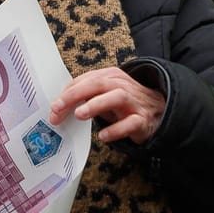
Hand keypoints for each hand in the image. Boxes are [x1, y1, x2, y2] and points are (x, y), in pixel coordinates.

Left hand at [49, 66, 166, 144]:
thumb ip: (85, 97)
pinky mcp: (143, 119)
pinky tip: (102, 136)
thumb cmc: (125, 104)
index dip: (68, 92)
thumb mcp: (105, 95)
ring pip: (116, 97)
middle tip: (58, 108)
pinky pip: (130, 123)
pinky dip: (116, 129)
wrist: (159, 111)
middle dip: (76, 95)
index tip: (54, 107)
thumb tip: (58, 107)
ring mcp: (134, 102)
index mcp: (111, 76)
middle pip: (98, 84)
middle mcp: (122, 86)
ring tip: (80, 115)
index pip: (86, 80)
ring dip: (96, 104)